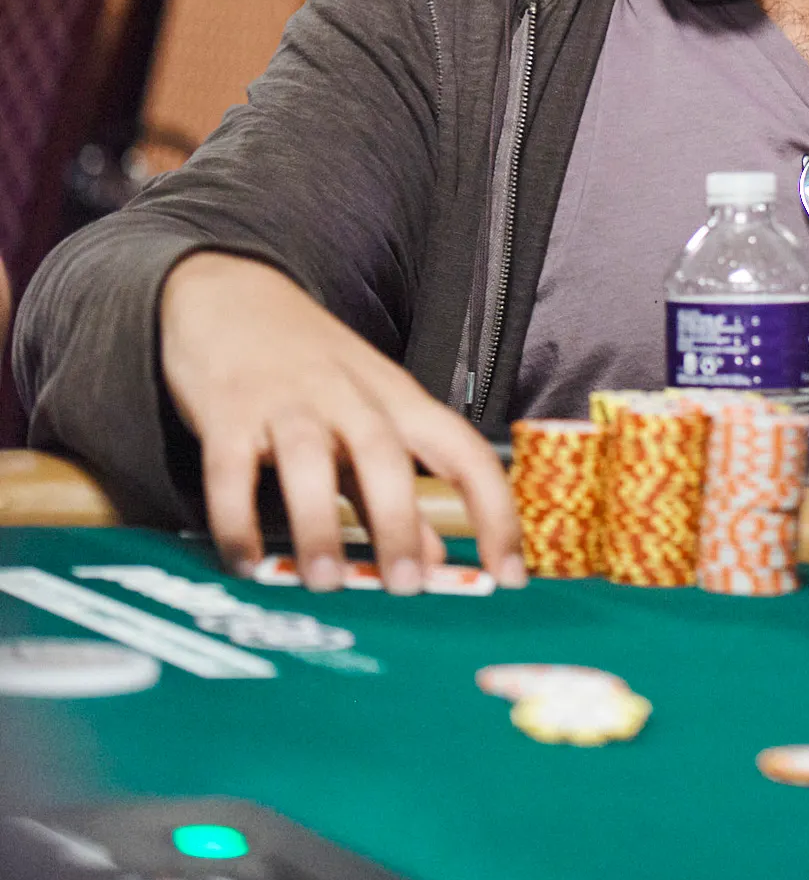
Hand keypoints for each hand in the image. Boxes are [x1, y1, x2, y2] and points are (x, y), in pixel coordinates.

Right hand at [160, 253, 523, 593]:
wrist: (230, 292)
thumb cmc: (308, 366)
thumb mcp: (366, 418)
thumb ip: (392, 490)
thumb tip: (437, 560)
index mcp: (397, 399)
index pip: (464, 452)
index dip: (495, 511)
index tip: (510, 575)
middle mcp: (348, 395)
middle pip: (385, 453)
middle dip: (399, 522)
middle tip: (405, 586)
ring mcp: (287, 399)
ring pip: (310, 459)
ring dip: (318, 525)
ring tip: (323, 581)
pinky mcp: (228, 409)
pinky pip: (232, 469)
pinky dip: (236, 521)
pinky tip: (245, 564)